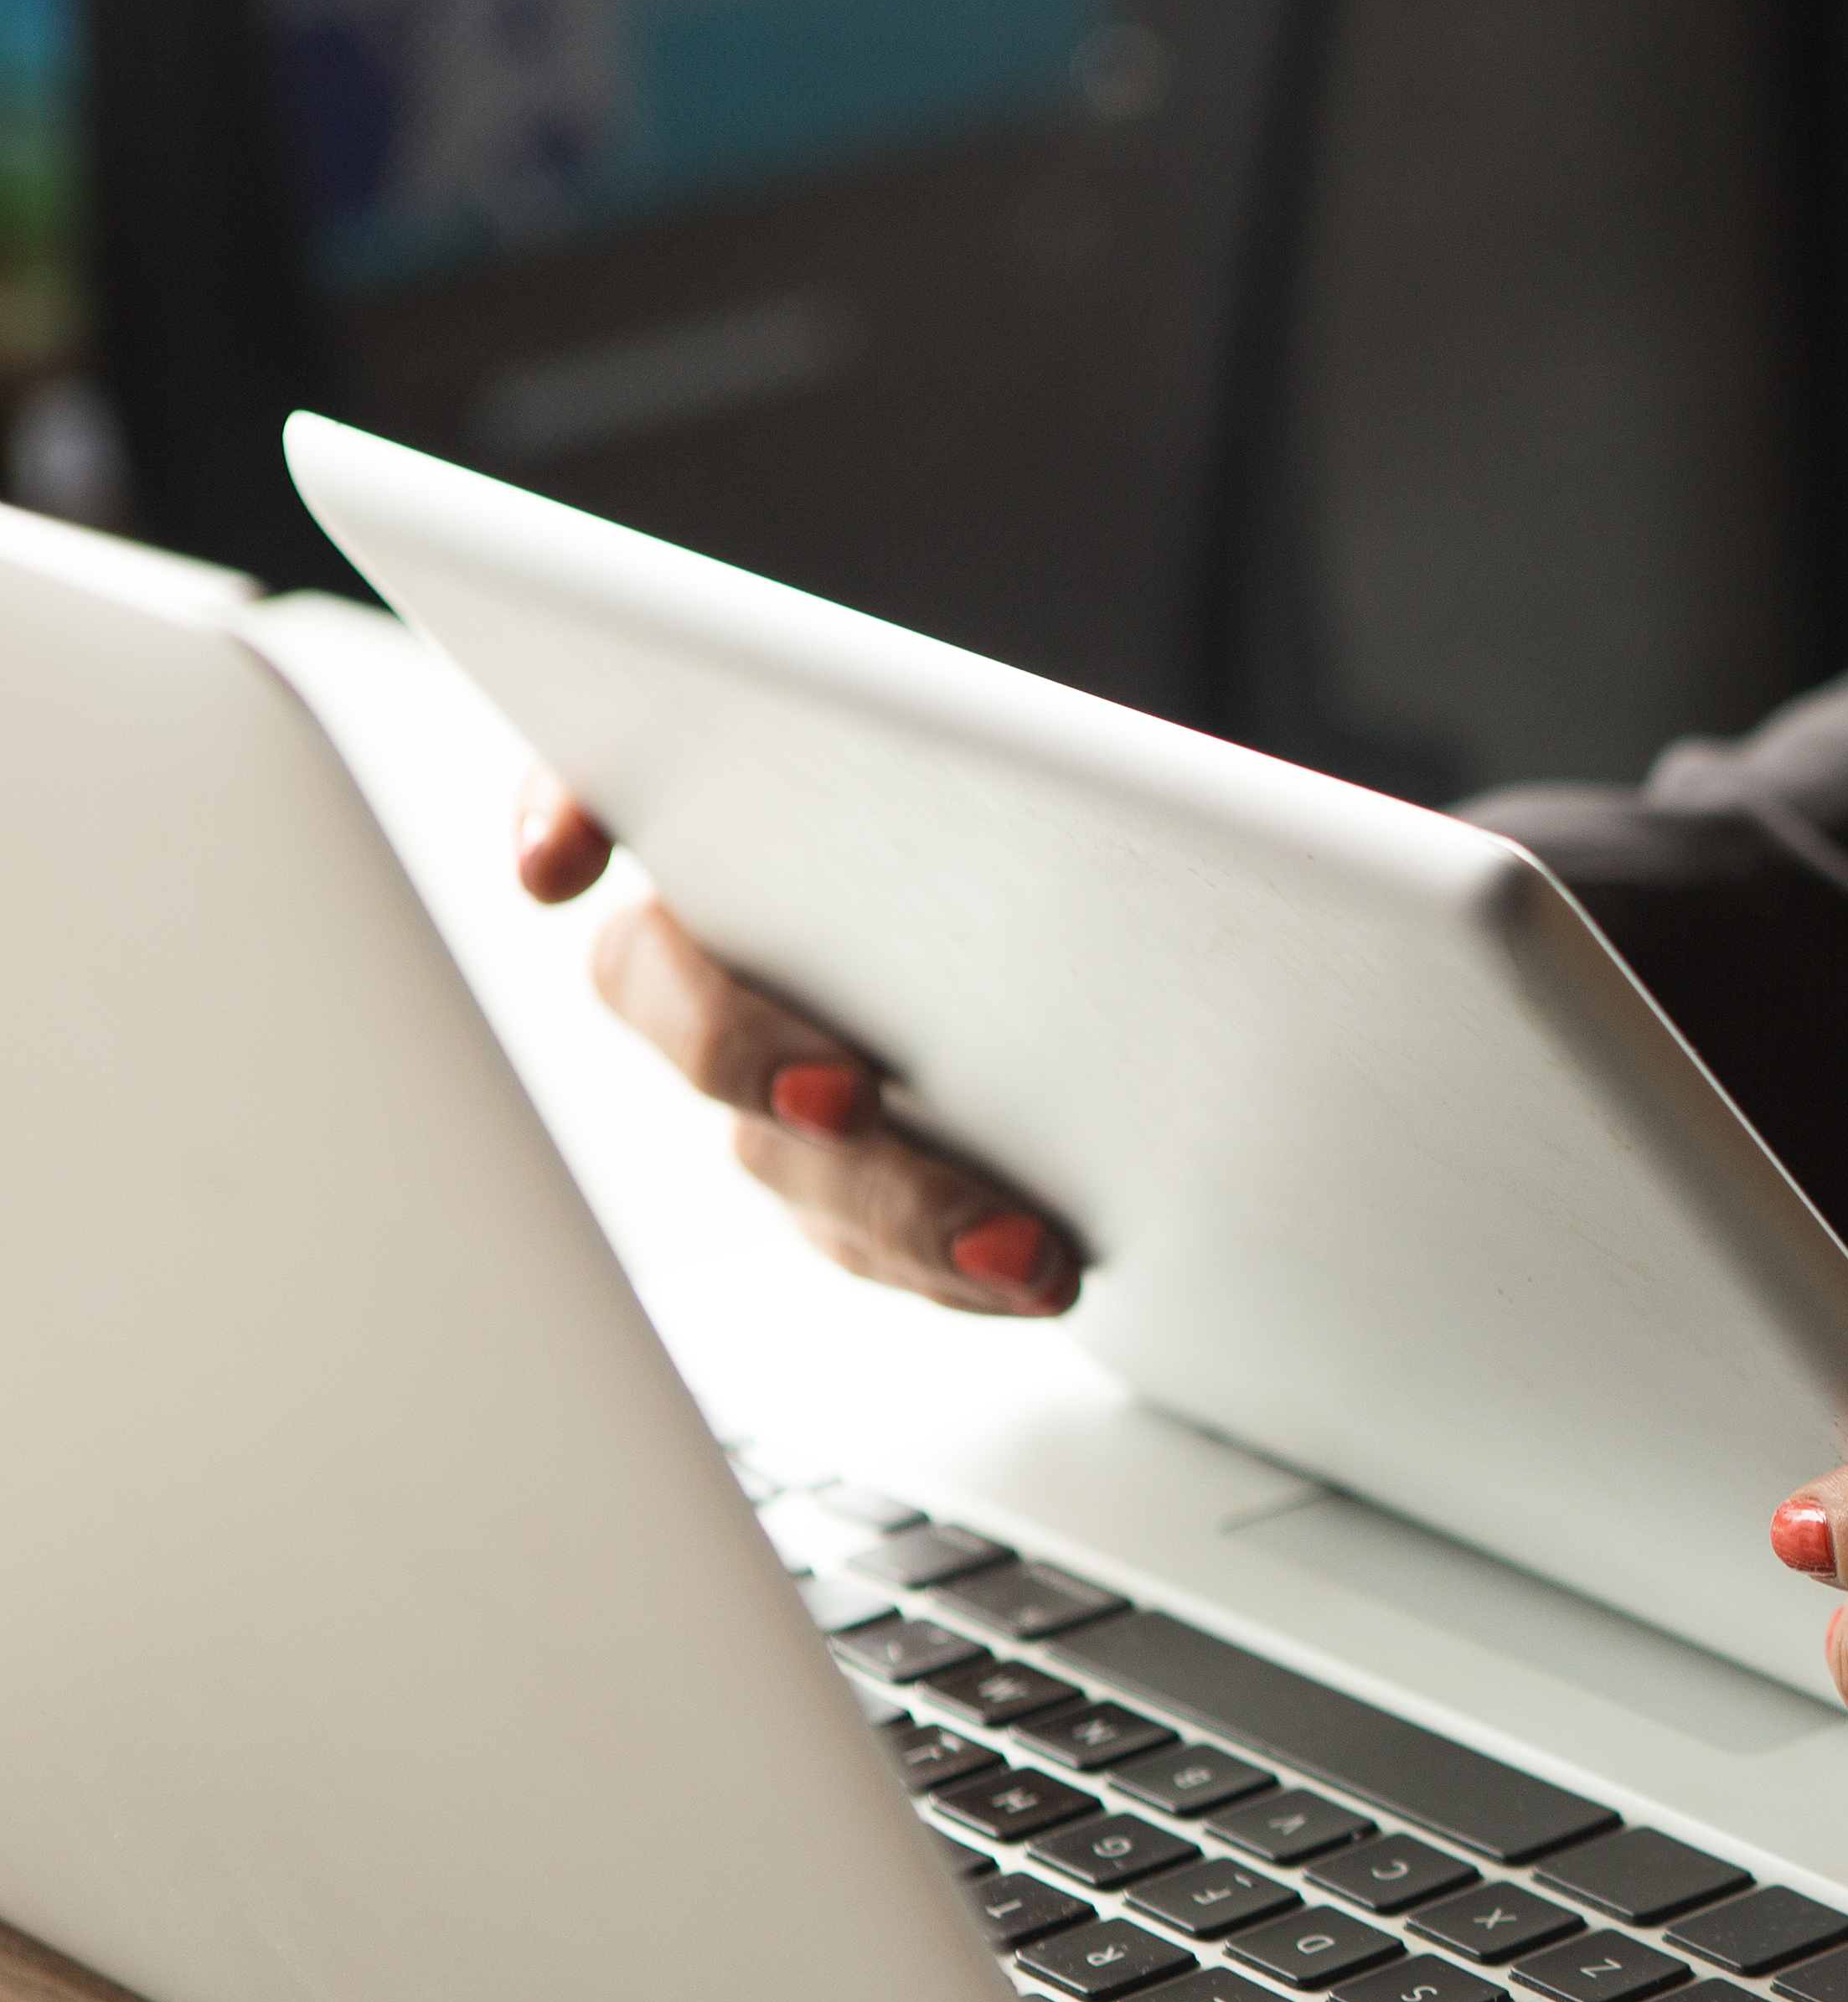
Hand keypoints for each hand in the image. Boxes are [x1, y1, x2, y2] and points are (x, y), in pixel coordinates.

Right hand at [514, 781, 1079, 1315]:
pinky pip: (868, 1240)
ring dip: (898, 1203)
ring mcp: (779, 1081)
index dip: (567, 811)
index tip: (565, 853)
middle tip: (842, 1087)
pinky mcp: (857, 1183)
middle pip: (684, 1013)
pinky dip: (944, 1267)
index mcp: (732, 823)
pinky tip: (1026, 1275)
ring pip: (788, 1158)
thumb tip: (735, 778)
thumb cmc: (1036, 824)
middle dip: (747, 1052)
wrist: (1127, 940)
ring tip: (1020, 1240)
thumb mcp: (993, 758)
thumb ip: (899, 726)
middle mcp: (722, 958)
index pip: (605, 783)